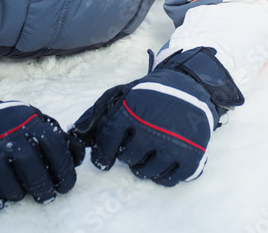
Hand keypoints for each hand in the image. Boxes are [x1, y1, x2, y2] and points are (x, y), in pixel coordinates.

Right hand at [0, 82, 81, 210]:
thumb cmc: (7, 126)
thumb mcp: (30, 121)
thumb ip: (55, 136)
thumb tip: (78, 158)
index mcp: (25, 122)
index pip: (54, 146)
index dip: (64, 170)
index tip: (66, 185)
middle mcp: (4, 136)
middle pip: (34, 172)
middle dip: (44, 190)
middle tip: (46, 196)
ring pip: (12, 190)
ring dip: (20, 195)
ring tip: (20, 191)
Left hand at [69, 47, 243, 185]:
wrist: (191, 87)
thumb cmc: (152, 93)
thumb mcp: (124, 94)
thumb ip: (98, 113)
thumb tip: (76, 135)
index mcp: (131, 113)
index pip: (106, 145)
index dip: (102, 154)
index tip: (106, 158)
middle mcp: (150, 131)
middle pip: (127, 159)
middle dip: (128, 153)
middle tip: (137, 142)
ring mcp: (173, 145)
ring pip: (146, 172)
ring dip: (144, 164)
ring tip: (150, 150)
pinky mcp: (192, 156)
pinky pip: (169, 180)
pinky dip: (164, 174)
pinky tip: (164, 160)